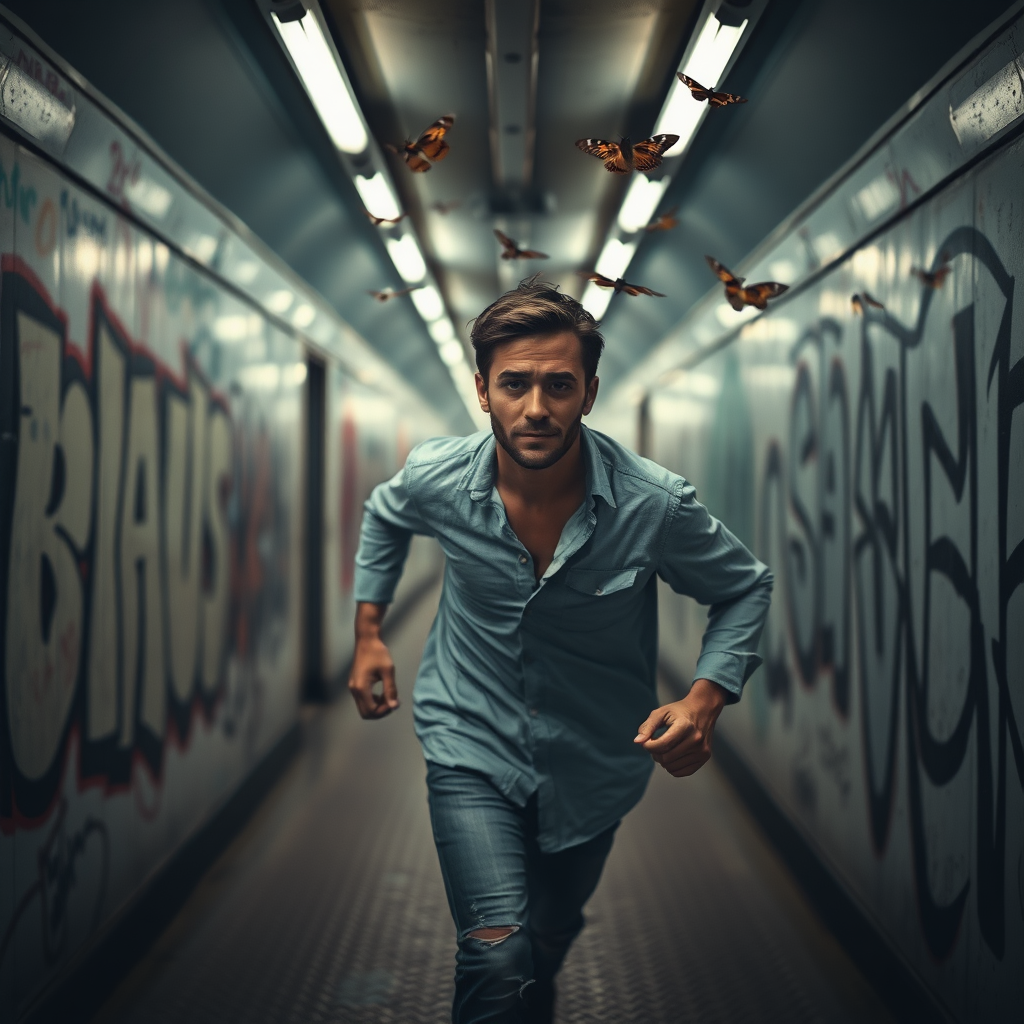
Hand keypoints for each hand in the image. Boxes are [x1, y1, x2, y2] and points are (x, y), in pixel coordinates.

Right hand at [348, 602, 398, 718]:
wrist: (367, 640)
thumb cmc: (378, 653)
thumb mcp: (388, 671)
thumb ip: (391, 690)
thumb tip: (394, 707)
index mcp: (361, 687)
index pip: (371, 710)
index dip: (384, 711)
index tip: (395, 702)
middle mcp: (354, 689)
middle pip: (366, 713)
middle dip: (380, 711)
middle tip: (392, 702)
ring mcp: (352, 687)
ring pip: (364, 708)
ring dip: (377, 707)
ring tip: (389, 697)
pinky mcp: (354, 684)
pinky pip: (362, 700)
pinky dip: (372, 701)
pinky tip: (382, 693)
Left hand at [633, 678, 726, 776]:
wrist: (703, 709)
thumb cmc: (679, 711)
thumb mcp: (661, 713)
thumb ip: (648, 726)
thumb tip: (637, 742)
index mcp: (685, 726)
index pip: (662, 745)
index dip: (648, 746)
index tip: (646, 741)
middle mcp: (696, 739)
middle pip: (666, 758)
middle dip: (655, 754)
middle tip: (654, 745)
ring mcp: (702, 750)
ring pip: (672, 767)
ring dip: (663, 761)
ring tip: (664, 749)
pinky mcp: (705, 757)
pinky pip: (682, 772)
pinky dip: (672, 767)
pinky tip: (672, 755)